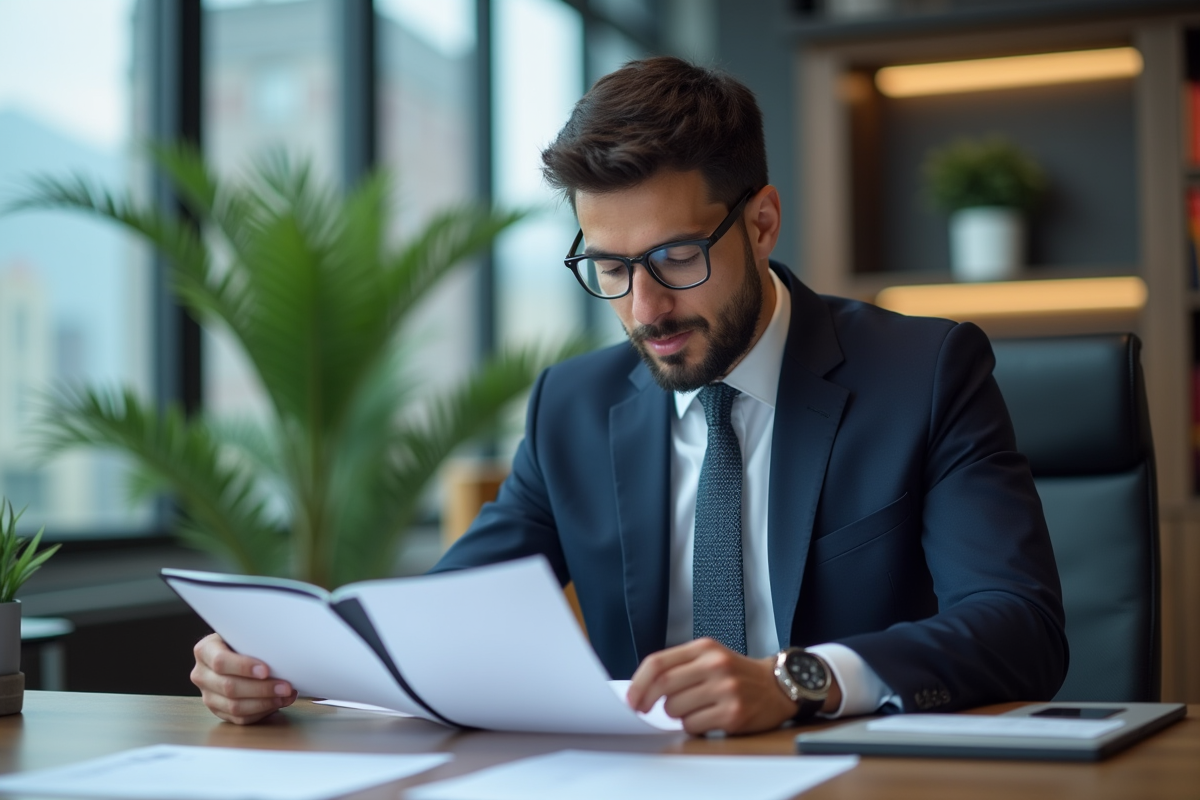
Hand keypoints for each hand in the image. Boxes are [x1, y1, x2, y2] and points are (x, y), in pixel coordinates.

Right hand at [191, 633, 296, 724]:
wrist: (234, 652)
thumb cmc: (243, 640)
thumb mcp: (242, 633)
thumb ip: (253, 639)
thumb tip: (281, 647)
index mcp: (205, 651)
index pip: (220, 661)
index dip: (243, 667)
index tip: (266, 670)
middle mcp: (201, 674)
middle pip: (229, 687)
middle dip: (262, 689)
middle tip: (285, 687)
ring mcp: (208, 695)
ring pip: (234, 707)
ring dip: (265, 703)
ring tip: (285, 695)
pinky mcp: (218, 710)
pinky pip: (239, 718)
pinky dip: (262, 712)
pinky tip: (278, 703)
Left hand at [625, 638, 816, 735]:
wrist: (778, 686)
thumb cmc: (737, 673)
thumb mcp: (710, 656)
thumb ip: (679, 666)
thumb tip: (642, 687)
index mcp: (704, 648)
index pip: (658, 663)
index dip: (638, 682)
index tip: (631, 697)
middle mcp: (715, 665)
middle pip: (663, 686)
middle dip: (648, 701)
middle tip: (645, 708)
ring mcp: (725, 689)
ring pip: (676, 709)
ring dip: (676, 714)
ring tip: (692, 708)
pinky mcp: (733, 714)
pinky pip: (694, 725)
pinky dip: (693, 725)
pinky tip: (707, 717)